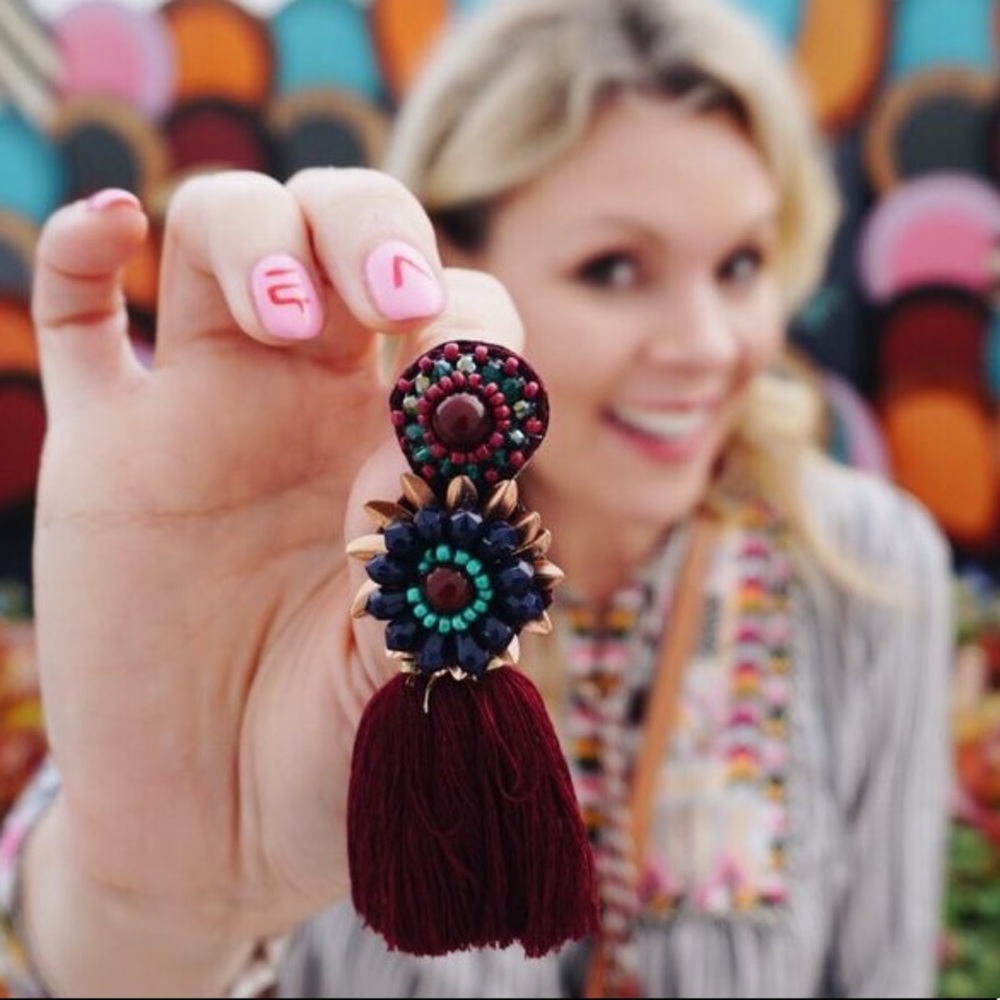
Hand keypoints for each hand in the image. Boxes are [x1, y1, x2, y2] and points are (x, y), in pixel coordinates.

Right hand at [27, 170, 523, 977]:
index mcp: (411, 443)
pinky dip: (82, 253)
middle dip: (373, 232)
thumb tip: (442, 424)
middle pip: (347, 227)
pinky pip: (80, 316)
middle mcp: (317, 402)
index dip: (472, 321)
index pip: (461, 314)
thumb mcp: (418, 659)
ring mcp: (207, 410)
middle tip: (392, 301)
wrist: (226, 833)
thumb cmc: (344, 756)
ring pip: (224, 234)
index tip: (460, 395)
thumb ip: (436, 547)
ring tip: (283, 315)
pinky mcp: (108, 447)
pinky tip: (109, 228)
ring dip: (259, 233)